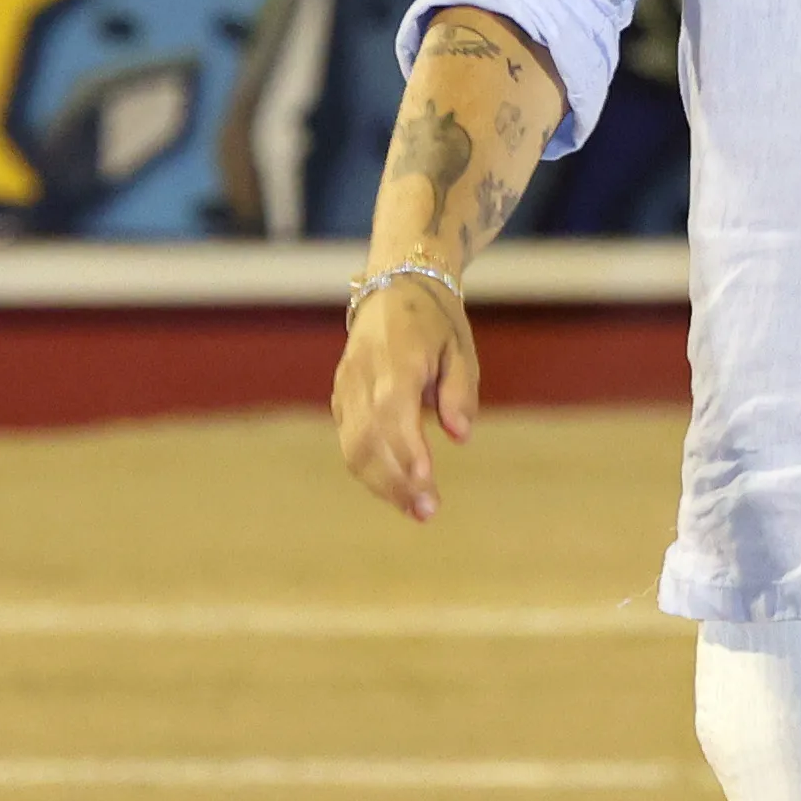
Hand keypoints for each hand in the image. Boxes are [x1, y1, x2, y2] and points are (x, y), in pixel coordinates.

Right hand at [329, 275, 479, 522]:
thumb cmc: (435, 322)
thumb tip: (460, 435)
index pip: (394, 411)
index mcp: (395, 359)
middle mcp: (363, 375)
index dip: (406, 450)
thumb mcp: (460, 348)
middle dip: (396, 481)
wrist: (393, 288)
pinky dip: (371, 471)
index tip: (426, 483)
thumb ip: (460, 391)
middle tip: (427, 512)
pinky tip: (397, 492)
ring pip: (353, 446)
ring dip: (381, 484)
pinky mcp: (340, 398)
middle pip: (368, 438)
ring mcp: (346, 387)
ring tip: (416, 511)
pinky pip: (350, 442)